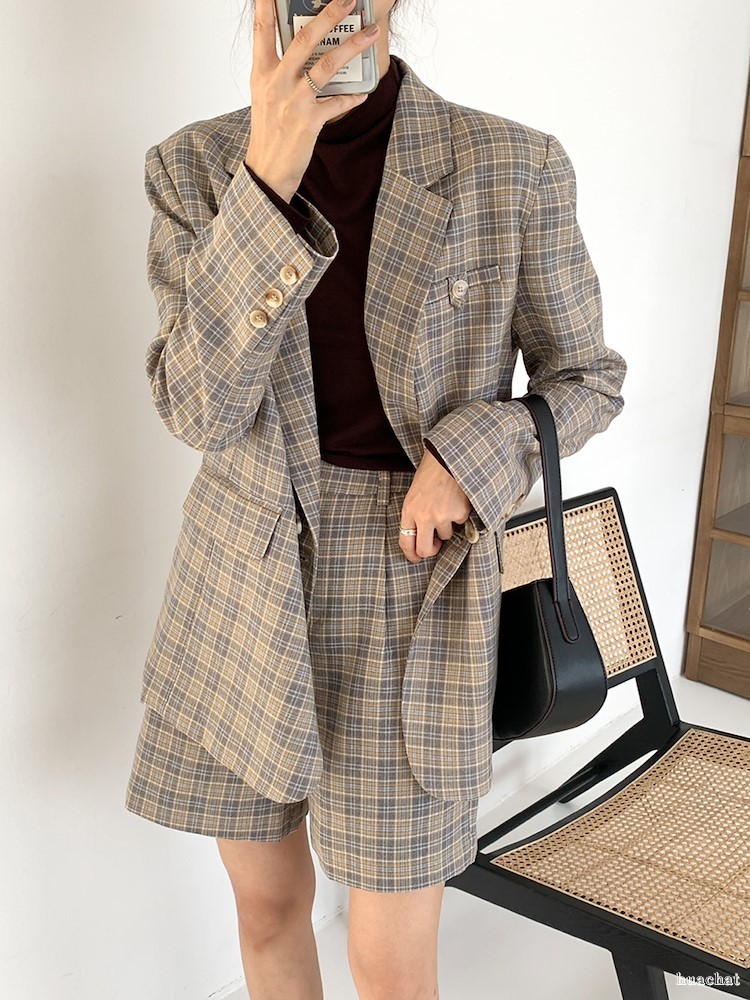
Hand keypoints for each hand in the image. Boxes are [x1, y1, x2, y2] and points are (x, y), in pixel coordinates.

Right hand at [245, 0, 379, 202]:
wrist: (267, 170)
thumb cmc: (268, 132)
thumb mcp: (264, 96)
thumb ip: (278, 71)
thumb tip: (301, 52)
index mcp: (261, 74)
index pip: (262, 31)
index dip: (265, 5)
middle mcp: (276, 83)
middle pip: (304, 40)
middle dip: (328, 16)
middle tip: (347, 0)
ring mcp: (293, 102)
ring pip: (326, 66)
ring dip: (352, 47)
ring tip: (370, 34)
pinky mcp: (309, 122)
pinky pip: (337, 103)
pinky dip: (352, 97)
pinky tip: (362, 93)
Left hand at [399, 450, 472, 563]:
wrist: (449, 455)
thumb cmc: (432, 470)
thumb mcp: (415, 493)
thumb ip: (416, 514)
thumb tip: (421, 534)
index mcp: (409, 510)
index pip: (405, 542)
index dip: (411, 554)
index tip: (416, 558)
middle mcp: (424, 516)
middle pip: (425, 550)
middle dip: (431, 551)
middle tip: (435, 544)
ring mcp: (442, 516)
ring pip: (446, 536)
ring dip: (447, 525)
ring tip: (447, 504)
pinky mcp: (460, 514)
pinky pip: (460, 523)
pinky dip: (460, 514)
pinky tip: (457, 499)